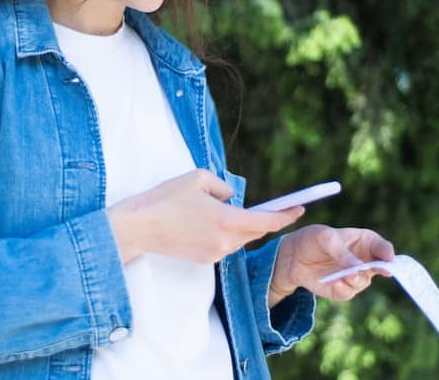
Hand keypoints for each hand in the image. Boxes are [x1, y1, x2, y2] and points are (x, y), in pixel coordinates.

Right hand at [107, 169, 304, 263]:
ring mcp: (214, 253)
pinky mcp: (203, 259)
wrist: (138, 227)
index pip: (266, 221)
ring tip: (227, 210)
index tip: (300, 208)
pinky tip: (209, 222)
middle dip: (265, 220)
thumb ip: (224, 187)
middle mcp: (225, 241)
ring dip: (241, 226)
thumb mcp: (198, 178)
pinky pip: (224, 245)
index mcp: (226, 219)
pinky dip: (225, 233)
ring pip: (239, 239)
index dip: (286, 215)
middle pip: (255, 231)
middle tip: (275, 208)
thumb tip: (232, 199)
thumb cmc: (165, 199)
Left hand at [269, 225, 394, 305]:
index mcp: (364, 242)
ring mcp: (355, 276)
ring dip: (356, 279)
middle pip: (381, 268)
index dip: (387, 253)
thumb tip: (357, 267)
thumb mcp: (324, 238)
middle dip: (381, 270)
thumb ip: (341, 251)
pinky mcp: (342, 289)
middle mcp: (364, 260)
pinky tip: (334, 282)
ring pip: (363, 282)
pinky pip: (347, 292)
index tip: (389, 258)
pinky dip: (342, 288)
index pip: (382, 247)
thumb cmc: (312, 240)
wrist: (292, 256)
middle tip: (380, 270)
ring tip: (348, 275)